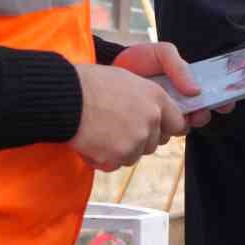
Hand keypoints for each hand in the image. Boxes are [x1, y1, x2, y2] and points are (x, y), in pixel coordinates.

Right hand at [70, 48, 192, 170]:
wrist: (66, 98)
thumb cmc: (91, 84)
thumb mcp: (128, 80)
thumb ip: (147, 98)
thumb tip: (156, 112)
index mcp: (156, 97)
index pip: (178, 123)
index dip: (167, 128)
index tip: (159, 130)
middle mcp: (151, 119)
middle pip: (155, 143)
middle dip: (140, 140)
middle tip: (117, 127)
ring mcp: (136, 139)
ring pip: (135, 155)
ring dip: (121, 149)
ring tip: (102, 130)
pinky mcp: (118, 155)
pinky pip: (115, 164)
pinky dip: (104, 158)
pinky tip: (93, 140)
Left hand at [113, 42, 231, 126]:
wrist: (107, 72)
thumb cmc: (136, 60)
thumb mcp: (161, 54)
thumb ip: (179, 66)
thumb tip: (196, 90)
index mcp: (184, 85)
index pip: (209, 95)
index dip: (221, 100)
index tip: (226, 104)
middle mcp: (177, 103)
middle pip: (199, 115)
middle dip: (202, 116)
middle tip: (197, 113)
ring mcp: (163, 116)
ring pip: (181, 128)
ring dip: (182, 124)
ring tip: (175, 115)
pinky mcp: (147, 127)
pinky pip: (161, 135)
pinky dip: (164, 131)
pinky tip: (159, 123)